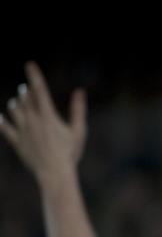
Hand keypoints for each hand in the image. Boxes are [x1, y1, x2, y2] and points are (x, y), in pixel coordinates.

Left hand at [0, 62, 86, 182]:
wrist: (54, 172)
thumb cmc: (69, 152)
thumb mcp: (78, 130)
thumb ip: (78, 109)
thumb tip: (80, 91)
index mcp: (48, 115)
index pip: (40, 89)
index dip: (34, 74)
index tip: (29, 64)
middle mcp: (32, 119)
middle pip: (26, 98)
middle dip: (26, 92)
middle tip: (26, 88)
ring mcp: (23, 130)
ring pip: (14, 110)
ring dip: (16, 104)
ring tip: (16, 101)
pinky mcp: (16, 141)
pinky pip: (5, 128)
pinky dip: (2, 121)